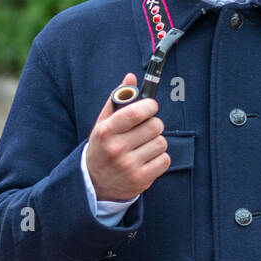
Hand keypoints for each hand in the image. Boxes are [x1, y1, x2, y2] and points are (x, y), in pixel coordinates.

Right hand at [85, 72, 169, 201]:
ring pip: (161, 142)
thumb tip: (131, 77)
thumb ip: (117, 100)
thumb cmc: (102, 148)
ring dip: (156, 142)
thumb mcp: (102, 124)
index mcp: (106, 132)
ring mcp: (129, 166)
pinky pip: (165, 160)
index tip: (150, 107)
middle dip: (154, 124)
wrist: (94, 184)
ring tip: (144, 146)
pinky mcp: (141, 180)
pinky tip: (147, 159)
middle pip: (155, 126)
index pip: (136, 112)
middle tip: (146, 129)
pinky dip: (160, 158)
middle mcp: (116, 149)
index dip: (149, 106)